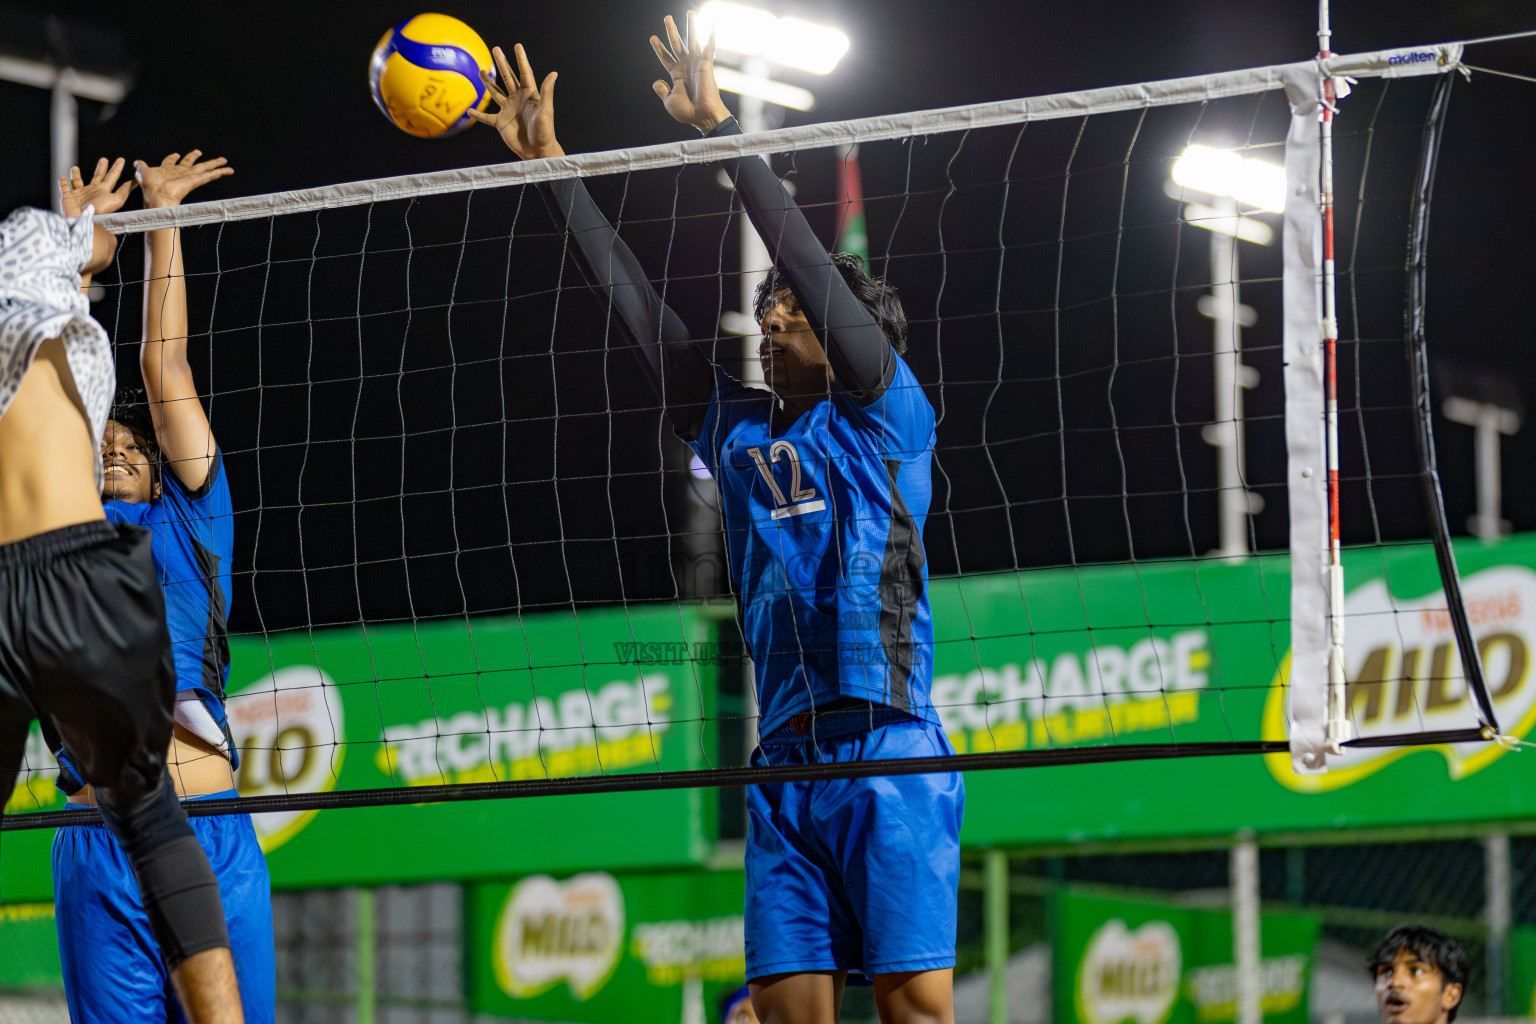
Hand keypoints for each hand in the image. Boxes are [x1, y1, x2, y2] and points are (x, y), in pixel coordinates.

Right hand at [59, 157, 134, 217]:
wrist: (83, 220)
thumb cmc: (100, 211)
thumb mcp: (116, 200)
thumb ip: (124, 191)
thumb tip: (133, 183)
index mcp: (104, 191)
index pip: (112, 176)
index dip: (117, 168)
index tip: (122, 160)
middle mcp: (92, 191)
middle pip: (97, 176)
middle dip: (101, 168)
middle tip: (104, 159)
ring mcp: (80, 194)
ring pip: (78, 181)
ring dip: (76, 174)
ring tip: (75, 167)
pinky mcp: (68, 197)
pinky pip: (64, 187)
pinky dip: (62, 183)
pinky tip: (62, 178)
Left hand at [135, 151, 233, 208]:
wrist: (158, 196)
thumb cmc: (150, 186)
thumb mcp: (142, 171)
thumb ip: (140, 166)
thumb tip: (136, 162)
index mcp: (167, 170)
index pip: (172, 162)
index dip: (173, 158)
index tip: (176, 154)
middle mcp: (180, 173)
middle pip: (190, 163)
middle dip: (195, 157)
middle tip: (199, 152)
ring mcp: (189, 177)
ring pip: (205, 168)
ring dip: (214, 164)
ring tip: (224, 160)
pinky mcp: (196, 180)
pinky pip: (210, 175)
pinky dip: (220, 172)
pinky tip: (229, 170)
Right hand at [467, 44, 562, 159]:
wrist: (537, 151)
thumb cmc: (545, 131)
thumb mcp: (546, 110)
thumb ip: (547, 92)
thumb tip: (554, 73)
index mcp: (530, 95)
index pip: (525, 72)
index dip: (521, 59)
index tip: (517, 45)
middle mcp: (518, 99)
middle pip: (508, 77)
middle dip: (502, 63)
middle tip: (496, 48)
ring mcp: (508, 110)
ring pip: (496, 92)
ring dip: (488, 82)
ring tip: (481, 71)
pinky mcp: (501, 122)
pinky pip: (486, 117)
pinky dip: (478, 114)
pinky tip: (469, 110)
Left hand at [650, 11, 731, 132]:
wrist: (701, 116)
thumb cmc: (687, 112)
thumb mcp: (669, 101)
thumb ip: (661, 90)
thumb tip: (656, 82)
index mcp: (677, 74)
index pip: (666, 57)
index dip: (659, 48)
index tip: (652, 37)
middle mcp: (686, 66)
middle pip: (677, 44)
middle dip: (671, 30)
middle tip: (667, 17)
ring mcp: (696, 64)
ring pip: (692, 41)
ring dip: (691, 26)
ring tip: (690, 12)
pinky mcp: (706, 64)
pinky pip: (709, 48)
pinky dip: (712, 36)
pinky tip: (714, 24)